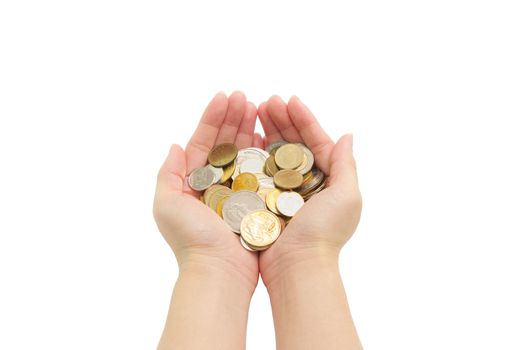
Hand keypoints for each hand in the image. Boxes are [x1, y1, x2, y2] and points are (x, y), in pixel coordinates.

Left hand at [153, 91, 262, 292]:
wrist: (220, 272)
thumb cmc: (191, 239)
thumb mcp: (167, 204)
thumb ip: (168, 174)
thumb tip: (175, 145)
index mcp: (193, 181)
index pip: (204, 142)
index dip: (212, 118)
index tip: (224, 97)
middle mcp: (215, 183)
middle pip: (225, 143)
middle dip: (233, 117)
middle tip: (245, 97)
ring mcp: (237, 191)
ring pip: (243, 153)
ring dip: (249, 128)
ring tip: (258, 106)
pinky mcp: (255, 200)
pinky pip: (259, 171)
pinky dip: (263, 151)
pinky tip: (267, 135)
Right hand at [257, 95, 362, 288]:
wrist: (297, 267)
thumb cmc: (324, 233)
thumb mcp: (346, 196)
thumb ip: (346, 165)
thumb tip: (347, 135)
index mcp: (327, 178)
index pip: (316, 140)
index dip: (304, 119)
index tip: (290, 100)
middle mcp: (305, 182)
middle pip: (293, 143)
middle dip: (281, 120)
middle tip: (267, 101)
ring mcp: (283, 191)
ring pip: (274, 154)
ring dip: (266, 131)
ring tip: (254, 111)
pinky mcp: (264, 200)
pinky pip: (259, 171)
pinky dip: (253, 153)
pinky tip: (246, 138)